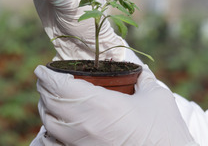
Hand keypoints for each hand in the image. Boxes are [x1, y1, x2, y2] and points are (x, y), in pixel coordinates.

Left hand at [34, 65, 196, 145]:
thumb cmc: (164, 132)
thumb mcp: (156, 98)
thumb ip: (143, 78)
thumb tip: (139, 69)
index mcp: (99, 105)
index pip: (59, 86)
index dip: (46, 75)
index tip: (42, 68)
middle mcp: (84, 125)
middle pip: (49, 104)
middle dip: (44, 89)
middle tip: (46, 80)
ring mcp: (81, 144)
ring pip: (49, 124)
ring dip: (46, 108)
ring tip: (50, 99)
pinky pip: (55, 144)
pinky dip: (50, 133)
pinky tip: (55, 126)